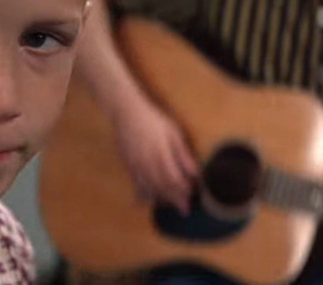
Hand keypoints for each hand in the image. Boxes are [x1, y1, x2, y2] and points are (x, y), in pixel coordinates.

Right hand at [112, 98, 197, 214]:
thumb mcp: (173, 133)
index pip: (175, 180)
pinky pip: (136, 185)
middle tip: (184, 210)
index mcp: (162, 155)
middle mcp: (148, 164)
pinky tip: (150, 199)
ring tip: (170, 205)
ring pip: (149, 189)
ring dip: (161, 199)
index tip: (193, 196)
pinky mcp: (128, 166)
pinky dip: (144, 195)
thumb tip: (195, 174)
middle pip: (162, 188)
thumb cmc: (154, 120)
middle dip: (174, 200)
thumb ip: (183, 155)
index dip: (184, 190)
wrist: (127, 113)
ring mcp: (136, 167)